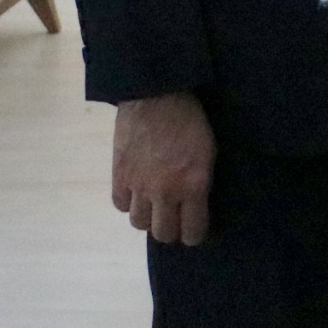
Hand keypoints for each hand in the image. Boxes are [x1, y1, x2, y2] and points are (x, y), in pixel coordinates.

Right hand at [113, 91, 214, 245]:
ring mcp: (139, 185)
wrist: (156, 93)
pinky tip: (136, 192)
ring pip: (139, 224)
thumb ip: (201, 181)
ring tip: (154, 206)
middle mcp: (165, 192)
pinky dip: (129, 203)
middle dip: (172, 231)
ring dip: (149, 218)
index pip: (193, 231)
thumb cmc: (191, 118)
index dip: (195, 234)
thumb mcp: (209, 150)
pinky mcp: (119, 175)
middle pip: (163, 234)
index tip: (195, 229)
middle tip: (175, 220)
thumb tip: (198, 203)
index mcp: (193, 185)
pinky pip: (121, 205)